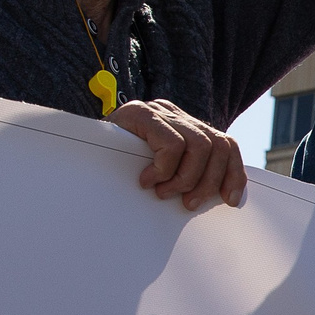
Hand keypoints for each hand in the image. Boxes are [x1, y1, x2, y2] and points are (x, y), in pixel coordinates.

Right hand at [110, 99, 244, 209]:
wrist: (81, 149)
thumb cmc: (121, 168)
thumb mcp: (163, 172)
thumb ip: (189, 173)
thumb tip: (225, 198)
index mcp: (186, 126)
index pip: (226, 143)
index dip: (233, 173)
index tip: (230, 201)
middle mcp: (176, 114)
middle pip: (218, 145)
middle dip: (208, 182)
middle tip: (187, 203)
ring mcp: (159, 111)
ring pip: (200, 146)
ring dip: (185, 178)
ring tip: (164, 192)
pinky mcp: (141, 113)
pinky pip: (172, 144)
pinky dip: (164, 169)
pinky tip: (147, 180)